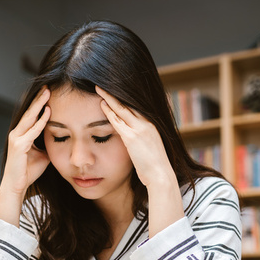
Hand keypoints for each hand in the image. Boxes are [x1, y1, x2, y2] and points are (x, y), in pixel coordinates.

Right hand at [0, 87, 50, 225]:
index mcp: (21, 134)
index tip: (48, 92)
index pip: (31, 115)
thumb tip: (60, 138)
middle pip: (29, 112)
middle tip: (47, 86)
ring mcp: (16, 139)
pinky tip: (48, 113)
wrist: (17, 186)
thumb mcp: (42, 154)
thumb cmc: (28, 171)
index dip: (39, 104)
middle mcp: (16, 133)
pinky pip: (32, 131)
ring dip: (39, 105)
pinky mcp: (18, 146)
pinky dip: (40, 122)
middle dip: (39, 99)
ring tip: (47, 93)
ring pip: (29, 118)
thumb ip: (47, 144)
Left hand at [97, 86, 183, 235]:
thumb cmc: (155, 167)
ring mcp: (140, 130)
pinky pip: (118, 121)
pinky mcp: (132, 137)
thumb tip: (136, 141)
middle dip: (115, 93)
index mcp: (152, 125)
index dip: (124, 98)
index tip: (115, 89)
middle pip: (128, 103)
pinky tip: (102, 104)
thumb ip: (143, 141)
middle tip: (104, 83)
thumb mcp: (150, 149)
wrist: (160, 176)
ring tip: (99, 88)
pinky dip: (109, 111)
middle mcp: (147, 124)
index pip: (136, 107)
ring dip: (110, 98)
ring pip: (122, 109)